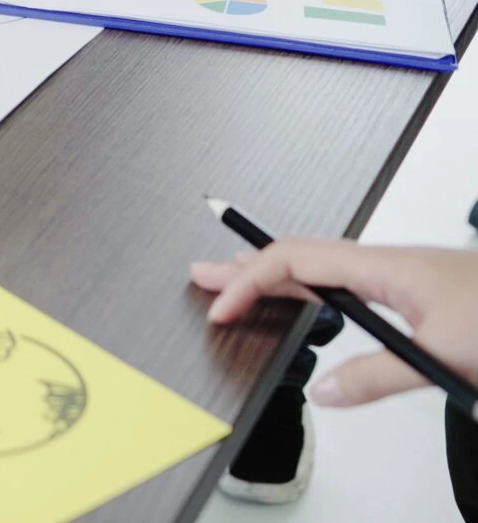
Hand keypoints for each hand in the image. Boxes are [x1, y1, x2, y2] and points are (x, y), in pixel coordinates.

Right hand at [191, 238, 477, 407]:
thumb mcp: (445, 356)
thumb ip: (380, 374)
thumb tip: (326, 391)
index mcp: (388, 266)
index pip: (298, 261)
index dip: (252, 280)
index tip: (223, 307)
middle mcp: (391, 265)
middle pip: (302, 255)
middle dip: (248, 264)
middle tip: (202, 275)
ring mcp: (404, 277)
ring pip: (323, 267)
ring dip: (276, 274)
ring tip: (239, 283)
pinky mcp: (419, 293)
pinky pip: (347, 282)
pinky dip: (309, 288)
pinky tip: (304, 301)